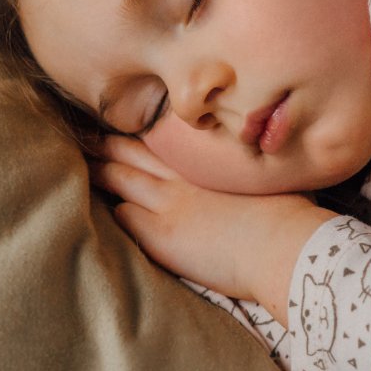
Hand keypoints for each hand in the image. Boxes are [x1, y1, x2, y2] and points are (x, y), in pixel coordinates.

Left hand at [90, 135, 331, 326]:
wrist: (285, 244)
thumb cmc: (290, 212)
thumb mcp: (268, 179)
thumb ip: (249, 170)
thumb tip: (258, 164)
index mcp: (208, 162)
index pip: (162, 140)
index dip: (140, 134)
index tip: (123, 126)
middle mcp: (183, 176)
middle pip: (133, 153)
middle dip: (107, 145)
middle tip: (85, 136)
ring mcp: (169, 204)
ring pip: (121, 179)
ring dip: (99, 171)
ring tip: (81, 163)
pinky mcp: (162, 236)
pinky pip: (124, 218)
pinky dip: (112, 211)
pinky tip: (98, 209)